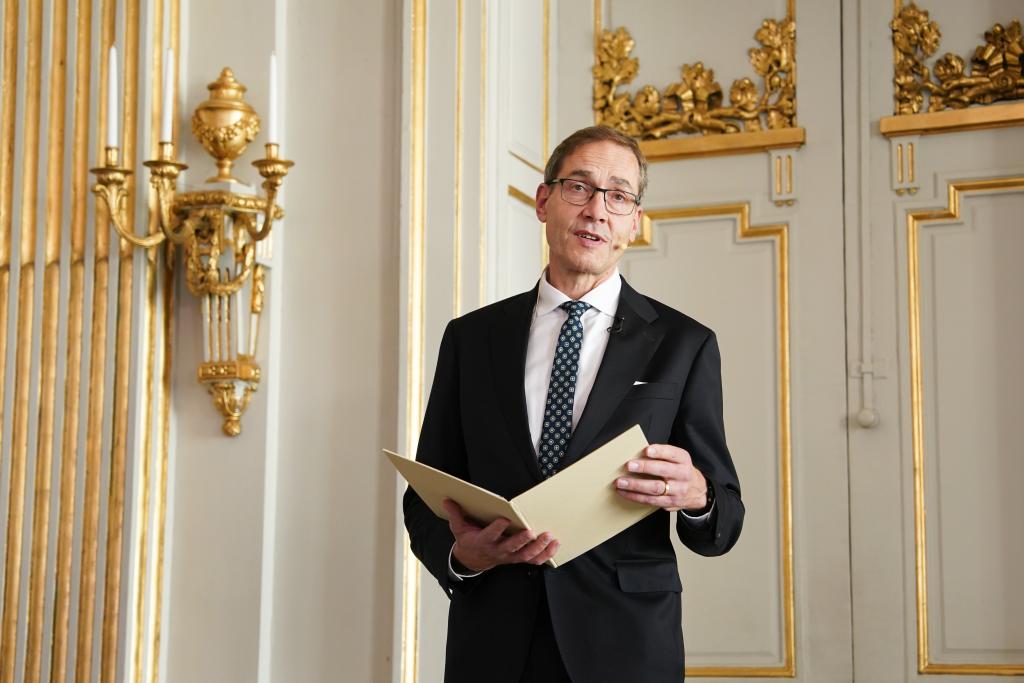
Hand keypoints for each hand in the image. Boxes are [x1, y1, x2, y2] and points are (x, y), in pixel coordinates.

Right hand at [443, 499, 559, 572]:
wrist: (473, 560)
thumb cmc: (469, 541)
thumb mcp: (458, 528)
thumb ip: (456, 514)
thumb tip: (448, 500)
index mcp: (483, 542)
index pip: (490, 536)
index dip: (497, 529)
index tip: (504, 520)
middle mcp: (498, 551)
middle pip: (511, 547)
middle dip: (522, 540)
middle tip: (531, 531)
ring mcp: (510, 557)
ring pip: (526, 555)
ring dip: (539, 547)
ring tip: (549, 537)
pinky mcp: (518, 559)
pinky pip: (534, 560)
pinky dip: (546, 554)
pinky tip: (555, 545)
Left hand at [615, 444, 707, 511]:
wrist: (698, 491)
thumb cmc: (681, 471)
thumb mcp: (678, 460)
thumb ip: (662, 456)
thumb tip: (638, 454)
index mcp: (683, 460)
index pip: (672, 454)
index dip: (660, 452)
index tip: (646, 450)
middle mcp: (683, 475)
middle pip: (663, 471)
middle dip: (644, 468)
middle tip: (629, 466)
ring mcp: (678, 491)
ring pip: (655, 488)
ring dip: (635, 485)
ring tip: (621, 482)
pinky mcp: (671, 503)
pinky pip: (651, 501)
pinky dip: (636, 497)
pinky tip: (625, 492)